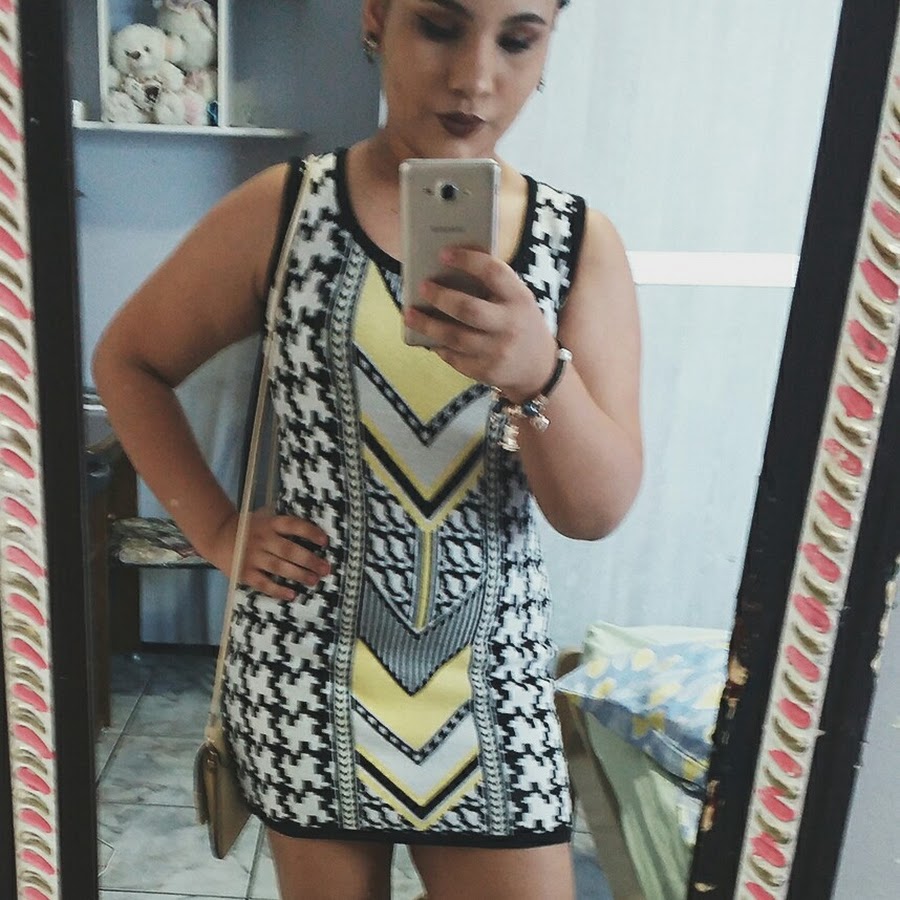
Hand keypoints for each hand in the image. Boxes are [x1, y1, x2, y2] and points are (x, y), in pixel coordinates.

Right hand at [207, 509, 330, 601]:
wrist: (217, 536)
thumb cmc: (250, 528)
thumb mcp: (264, 518)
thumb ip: (282, 525)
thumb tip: (313, 533)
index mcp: (269, 523)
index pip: (293, 525)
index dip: (310, 532)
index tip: (325, 541)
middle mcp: (262, 539)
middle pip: (289, 550)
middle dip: (310, 560)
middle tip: (325, 569)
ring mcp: (252, 556)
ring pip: (279, 567)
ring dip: (298, 575)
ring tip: (314, 580)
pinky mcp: (244, 573)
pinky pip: (263, 583)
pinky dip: (277, 590)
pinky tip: (292, 595)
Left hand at [403, 247, 557, 400]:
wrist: (540, 370)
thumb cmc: (521, 324)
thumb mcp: (519, 301)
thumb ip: (493, 287)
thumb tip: (449, 268)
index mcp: (519, 299)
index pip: (493, 273)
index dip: (468, 261)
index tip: (443, 253)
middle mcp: (510, 325)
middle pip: (468, 309)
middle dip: (440, 296)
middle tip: (423, 286)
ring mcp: (498, 351)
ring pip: (454, 337)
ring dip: (427, 325)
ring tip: (409, 313)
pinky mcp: (486, 371)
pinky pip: (454, 357)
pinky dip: (438, 346)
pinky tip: (427, 337)